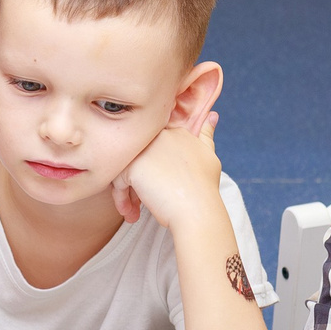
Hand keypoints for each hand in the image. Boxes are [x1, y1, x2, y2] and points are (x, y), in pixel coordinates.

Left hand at [111, 110, 221, 226]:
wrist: (198, 209)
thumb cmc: (204, 190)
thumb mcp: (209, 157)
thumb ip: (206, 135)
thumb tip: (212, 115)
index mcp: (177, 132)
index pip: (152, 149)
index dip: (152, 171)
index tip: (157, 189)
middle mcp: (159, 135)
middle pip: (137, 158)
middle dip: (136, 182)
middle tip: (139, 203)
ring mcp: (145, 148)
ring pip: (125, 169)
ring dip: (127, 193)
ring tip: (133, 212)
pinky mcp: (132, 165)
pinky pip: (118, 181)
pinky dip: (122, 200)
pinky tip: (132, 214)